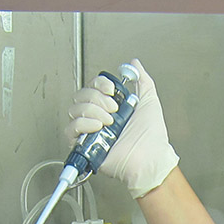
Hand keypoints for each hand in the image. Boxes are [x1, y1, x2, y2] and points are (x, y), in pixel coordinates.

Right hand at [65, 58, 179, 198]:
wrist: (150, 158)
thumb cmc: (153, 137)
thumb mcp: (150, 101)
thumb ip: (142, 80)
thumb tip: (135, 64)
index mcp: (112, 106)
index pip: (93, 86)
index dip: (100, 83)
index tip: (112, 90)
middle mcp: (100, 116)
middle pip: (81, 95)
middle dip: (98, 98)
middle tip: (114, 109)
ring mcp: (91, 130)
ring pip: (75, 109)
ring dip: (93, 111)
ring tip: (110, 122)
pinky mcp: (85, 145)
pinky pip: (70, 129)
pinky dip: (83, 124)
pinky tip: (98, 127)